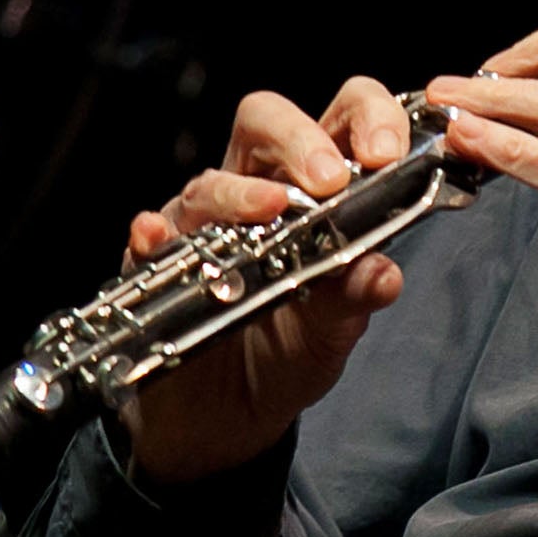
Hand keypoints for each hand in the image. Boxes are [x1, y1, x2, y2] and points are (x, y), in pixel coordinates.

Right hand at [118, 79, 412, 483]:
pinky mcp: (158, 264)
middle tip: (329, 179)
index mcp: (316, 189)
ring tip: (268, 209)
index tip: (387, 148)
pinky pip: (150, 236)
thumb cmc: (286, 353)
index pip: (341, 120)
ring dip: (239, 191)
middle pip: (265, 121)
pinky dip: (155, 230)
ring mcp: (203, 223)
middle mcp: (257, 190)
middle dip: (299, 137)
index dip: (367, 115)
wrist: (225, 420)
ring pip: (211, 180)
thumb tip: (384, 274)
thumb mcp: (334, 331)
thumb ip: (356, 296)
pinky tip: (159, 235)